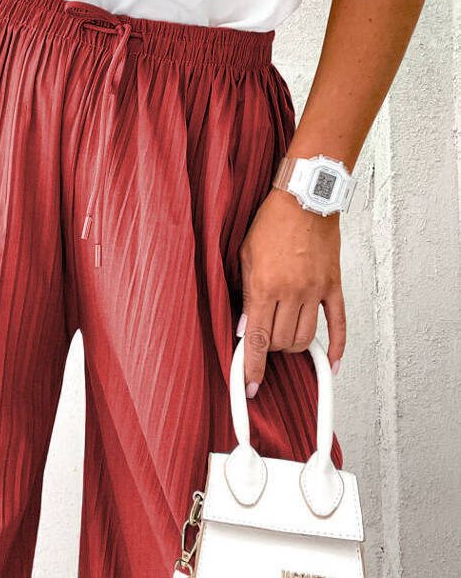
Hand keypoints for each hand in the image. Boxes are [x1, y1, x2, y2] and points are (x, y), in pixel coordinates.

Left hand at [237, 186, 345, 396]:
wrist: (304, 198)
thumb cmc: (272, 222)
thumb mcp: (246, 255)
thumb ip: (246, 295)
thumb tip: (247, 328)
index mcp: (265, 286)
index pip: (258, 339)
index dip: (251, 367)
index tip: (248, 386)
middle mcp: (292, 292)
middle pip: (282, 342)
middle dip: (271, 349)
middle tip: (264, 340)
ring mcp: (315, 290)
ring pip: (306, 338)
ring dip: (293, 346)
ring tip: (284, 338)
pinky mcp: (333, 286)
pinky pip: (338, 324)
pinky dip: (336, 347)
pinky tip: (332, 363)